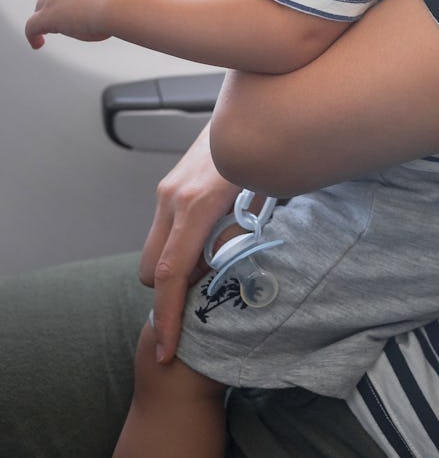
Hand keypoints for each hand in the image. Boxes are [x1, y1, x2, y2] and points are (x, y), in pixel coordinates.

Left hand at [25, 0, 122, 47]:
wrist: (121, 3)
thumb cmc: (125, 4)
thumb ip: (102, 4)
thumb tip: (97, 18)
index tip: (77, 11)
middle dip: (55, 8)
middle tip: (65, 23)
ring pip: (42, 9)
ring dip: (46, 21)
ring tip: (48, 34)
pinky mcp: (48, 15)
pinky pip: (32, 26)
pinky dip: (32, 35)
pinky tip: (38, 44)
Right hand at [138, 122, 238, 362]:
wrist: (254, 105)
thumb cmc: (266, 150)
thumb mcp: (261, 196)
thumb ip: (240, 235)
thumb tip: (228, 271)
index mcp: (195, 206)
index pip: (172, 275)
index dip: (168, 318)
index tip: (167, 352)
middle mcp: (172, 199)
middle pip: (152, 272)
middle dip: (172, 293)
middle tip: (211, 292)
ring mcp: (168, 191)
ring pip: (157, 252)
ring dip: (179, 268)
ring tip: (218, 262)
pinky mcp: (170, 186)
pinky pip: (165, 232)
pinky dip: (181, 247)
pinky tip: (212, 239)